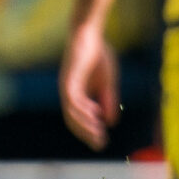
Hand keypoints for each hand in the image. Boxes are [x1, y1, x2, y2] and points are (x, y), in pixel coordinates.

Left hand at [60, 17, 118, 148]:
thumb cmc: (99, 55)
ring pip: (72, 113)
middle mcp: (69, 94)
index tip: (102, 143)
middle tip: (99, 144)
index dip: (90, 132)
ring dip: (85, 124)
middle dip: (87, 133)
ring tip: (98, 133)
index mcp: (78, 95)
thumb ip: (108, 100)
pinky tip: (94, 114)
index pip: (81, 119)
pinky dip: (83, 109)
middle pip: (74, 120)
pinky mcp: (69, 79)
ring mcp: (67, 87)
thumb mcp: (108, 83)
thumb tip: (110, 122)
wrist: (90, 34)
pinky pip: (73, 99)